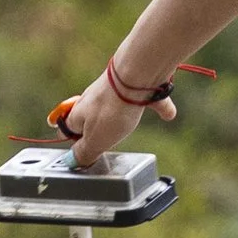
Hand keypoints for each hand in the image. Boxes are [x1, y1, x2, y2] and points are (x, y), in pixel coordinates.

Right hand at [48, 66, 177, 169]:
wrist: (135, 75)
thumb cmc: (112, 109)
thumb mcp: (95, 140)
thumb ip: (85, 152)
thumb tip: (74, 162)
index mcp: (79, 113)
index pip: (69, 127)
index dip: (72, 138)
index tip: (77, 149)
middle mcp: (94, 98)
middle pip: (91, 114)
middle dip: (94, 125)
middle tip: (99, 138)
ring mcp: (115, 88)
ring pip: (118, 104)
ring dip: (122, 115)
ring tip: (128, 126)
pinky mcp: (137, 82)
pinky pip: (146, 96)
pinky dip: (154, 104)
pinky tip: (169, 115)